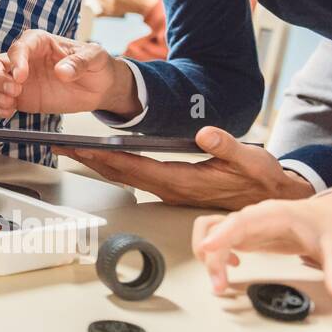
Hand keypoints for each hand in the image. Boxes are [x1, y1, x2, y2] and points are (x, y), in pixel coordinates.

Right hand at [0, 29, 140, 118]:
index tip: (22, 77)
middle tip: (13, 92)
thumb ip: (79, 62)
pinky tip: (6, 114)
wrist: (99, 88)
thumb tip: (62, 72)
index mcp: (39, 42)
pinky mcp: (18, 98)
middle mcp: (23, 59)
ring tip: (9, 105)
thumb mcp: (95, 58)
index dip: (16, 61)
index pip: (19, 48)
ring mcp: (17, 79)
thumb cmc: (96, 65)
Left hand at [57, 126, 316, 209]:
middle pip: (121, 174)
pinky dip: (115, 166)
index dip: (107, 157)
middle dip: (89, 160)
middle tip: (60, 147)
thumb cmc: (260, 179)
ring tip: (72, 150)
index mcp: (182, 181)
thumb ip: (227, 145)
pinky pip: (135, 177)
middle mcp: (170, 188)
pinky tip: (103, 157)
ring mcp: (169, 190)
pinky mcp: (172, 188)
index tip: (82, 147)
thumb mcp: (251, 159)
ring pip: (124, 177)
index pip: (136, 167)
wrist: (271, 199)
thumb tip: (205, 132)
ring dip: (97, 164)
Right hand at [193, 192, 331, 308]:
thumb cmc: (329, 226)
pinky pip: (215, 237)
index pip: (240, 220)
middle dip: (211, 257)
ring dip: (206, 254)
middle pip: (217, 229)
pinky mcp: (243, 232)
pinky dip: (213, 252)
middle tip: (219, 286)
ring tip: (220, 280)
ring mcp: (245, 223)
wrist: (327, 213)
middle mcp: (252, 216)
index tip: (206, 249)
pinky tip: (233, 265)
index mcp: (273, 214)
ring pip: (209, 231)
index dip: (221, 233)